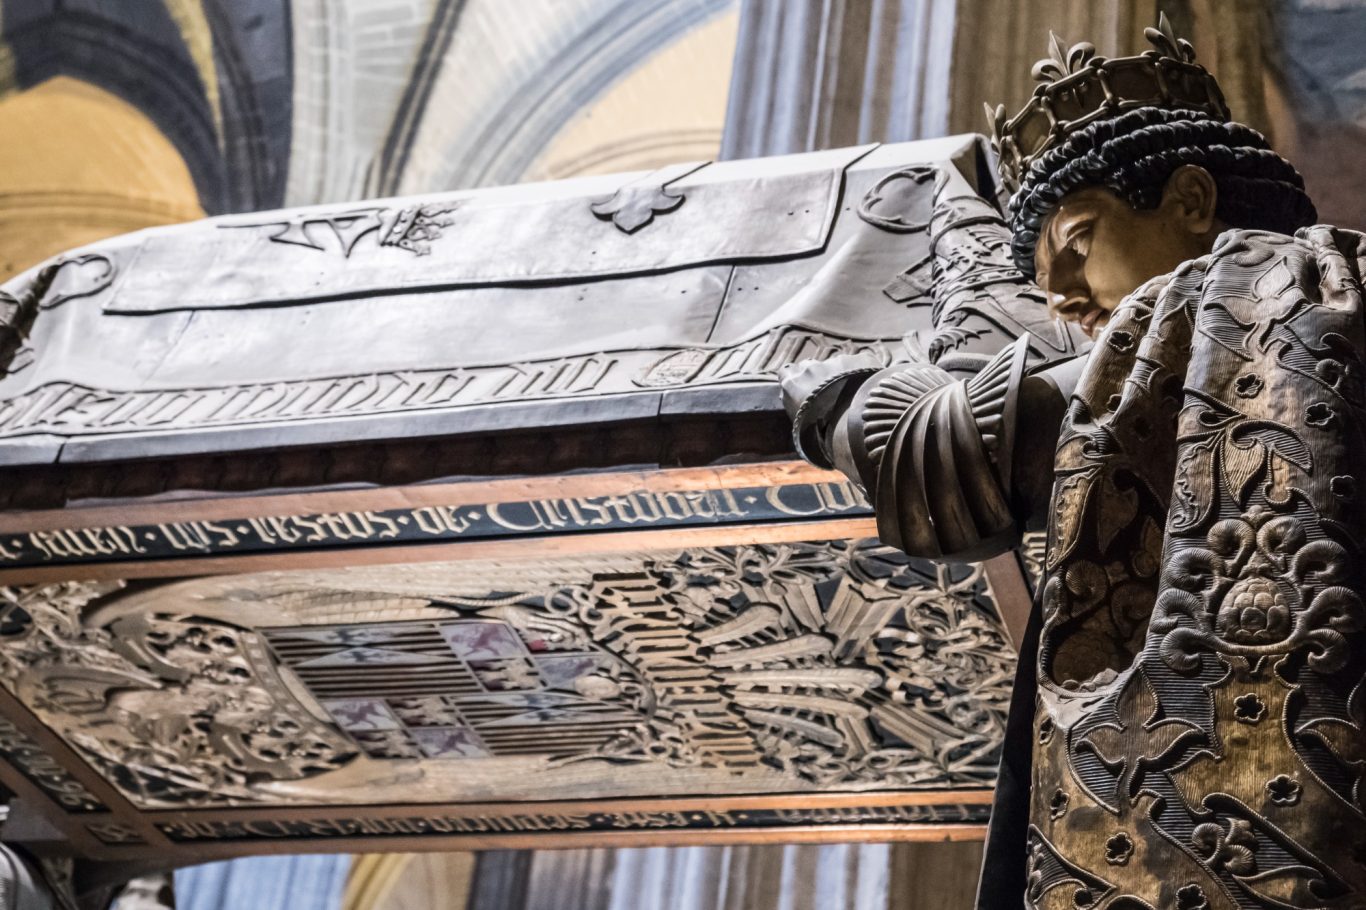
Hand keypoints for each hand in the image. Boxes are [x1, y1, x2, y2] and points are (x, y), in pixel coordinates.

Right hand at [779, 352, 881, 466]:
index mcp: (792, 383)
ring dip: (838, 375)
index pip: (785, 372)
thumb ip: (792, 403)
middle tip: (826, 392)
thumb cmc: (823, 433)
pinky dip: (859, 374)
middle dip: (815, 376)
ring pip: (834, 365)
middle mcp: (811, 369)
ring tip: (848, 395)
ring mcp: (835, 362)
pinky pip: (857, 364)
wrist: (855, 426)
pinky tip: (864, 390)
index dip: (793, 378)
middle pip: (809, 366)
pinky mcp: (859, 360)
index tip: (800, 386)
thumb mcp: (798, 422)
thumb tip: (790, 396)